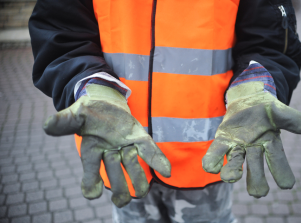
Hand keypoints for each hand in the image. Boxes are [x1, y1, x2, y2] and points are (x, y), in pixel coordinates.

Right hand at [43, 84, 170, 206]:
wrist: (104, 102)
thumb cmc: (88, 112)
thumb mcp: (74, 114)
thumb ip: (64, 122)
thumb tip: (47, 125)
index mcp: (91, 150)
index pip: (90, 169)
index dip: (91, 182)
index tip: (92, 193)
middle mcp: (109, 153)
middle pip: (114, 173)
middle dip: (118, 186)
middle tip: (122, 200)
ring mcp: (125, 147)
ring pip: (132, 166)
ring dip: (137, 179)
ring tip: (142, 191)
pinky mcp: (139, 138)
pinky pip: (149, 151)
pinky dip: (157, 161)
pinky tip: (166, 171)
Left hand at [202, 81, 300, 197]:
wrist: (246, 99)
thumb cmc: (265, 109)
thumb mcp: (278, 110)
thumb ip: (291, 118)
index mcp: (270, 143)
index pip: (277, 160)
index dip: (282, 172)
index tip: (287, 185)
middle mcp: (253, 149)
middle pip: (256, 167)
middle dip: (256, 180)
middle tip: (258, 193)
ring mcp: (237, 146)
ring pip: (235, 162)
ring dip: (232, 171)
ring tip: (230, 178)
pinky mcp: (222, 140)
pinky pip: (216, 153)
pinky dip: (213, 161)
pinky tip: (211, 167)